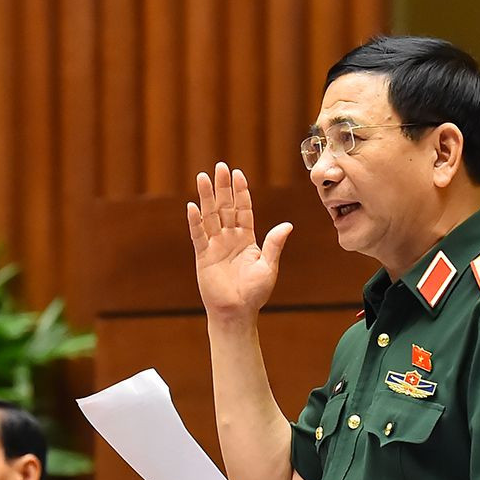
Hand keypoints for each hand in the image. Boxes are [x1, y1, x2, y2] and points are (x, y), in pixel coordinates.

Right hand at [186, 164, 292, 320]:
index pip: (243, 209)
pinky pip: (199, 235)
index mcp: (247, 239)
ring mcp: (215, 245)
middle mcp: (230, 238)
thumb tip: (287, 225)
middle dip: (223, 187)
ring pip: (210, 216)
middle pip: (225, 207)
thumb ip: (274, 244)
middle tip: (220, 167)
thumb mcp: (268, 267)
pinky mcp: (203, 256)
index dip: (241, 192)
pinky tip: (192, 206)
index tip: (238, 174)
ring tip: (202, 177)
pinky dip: (195, 221)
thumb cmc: (254, 293)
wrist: (237, 312)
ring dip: (206, 197)